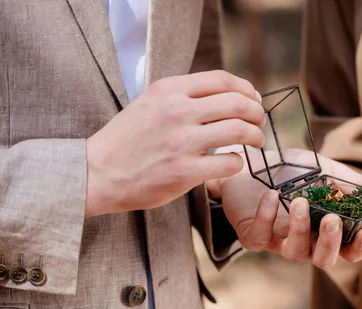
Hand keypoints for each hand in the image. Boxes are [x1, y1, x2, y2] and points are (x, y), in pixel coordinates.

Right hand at [85, 70, 264, 217]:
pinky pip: (229, 163)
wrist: (97, 172)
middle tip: (260, 123)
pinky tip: (233, 163)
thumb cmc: (127, 139)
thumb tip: (226, 96)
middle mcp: (177, 111)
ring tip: (256, 142)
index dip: (247, 89)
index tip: (254, 100)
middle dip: (257, 113)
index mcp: (169, 90)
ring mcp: (182, 142)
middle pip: (237, 103)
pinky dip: (238, 162)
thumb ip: (183, 96)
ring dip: (255, 136)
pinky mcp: (184, 171)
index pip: (222, 79)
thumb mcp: (150, 103)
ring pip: (239, 131)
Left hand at [220, 149, 361, 267]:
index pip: (348, 250)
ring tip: (301, 202)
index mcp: (325, 230)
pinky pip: (261, 237)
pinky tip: (271, 195)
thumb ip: (354, 184)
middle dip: (331, 243)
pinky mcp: (253, 237)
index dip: (360, 247)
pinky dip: (267, 216)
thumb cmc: (291, 171)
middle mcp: (306, 241)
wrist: (250, 164)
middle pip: (324, 260)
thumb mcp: (325, 171)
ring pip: (295, 252)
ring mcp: (279, 242)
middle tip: (333, 220)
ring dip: (301, 228)